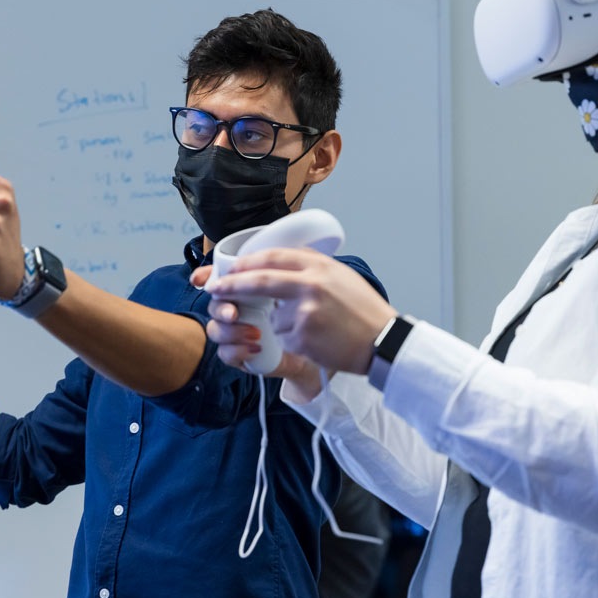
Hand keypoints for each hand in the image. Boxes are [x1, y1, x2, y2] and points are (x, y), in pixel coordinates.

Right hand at [191, 265, 323, 396]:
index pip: (221, 277)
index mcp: (248, 289)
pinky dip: (238, 351)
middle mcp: (237, 308)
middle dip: (220, 308)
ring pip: (214, 329)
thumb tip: (271, 254)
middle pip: (213, 303)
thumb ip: (283, 271)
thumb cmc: (308, 318)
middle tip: (234, 314)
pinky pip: (225, 353)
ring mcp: (236, 332)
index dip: (205, 276)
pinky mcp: (240, 354)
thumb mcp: (299, 290)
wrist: (319, 349)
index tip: (199, 280)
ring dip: (231, 331)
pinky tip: (257, 349)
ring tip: (256, 334)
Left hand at [203, 249, 395, 374]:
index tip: (232, 267)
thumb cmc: (364, 310)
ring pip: (272, 317)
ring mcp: (305, 312)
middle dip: (232, 285)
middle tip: (214, 288)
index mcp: (319, 266)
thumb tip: (277, 260)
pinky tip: (315, 341)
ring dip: (279, 323)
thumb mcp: (341, 276)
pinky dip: (291, 340)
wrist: (383, 341)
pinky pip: (282, 338)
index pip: (273, 256)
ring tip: (311, 328)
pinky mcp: (303, 337)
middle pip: (260, 281)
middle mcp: (311, 285)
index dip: (248, 261)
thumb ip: (311, 266)